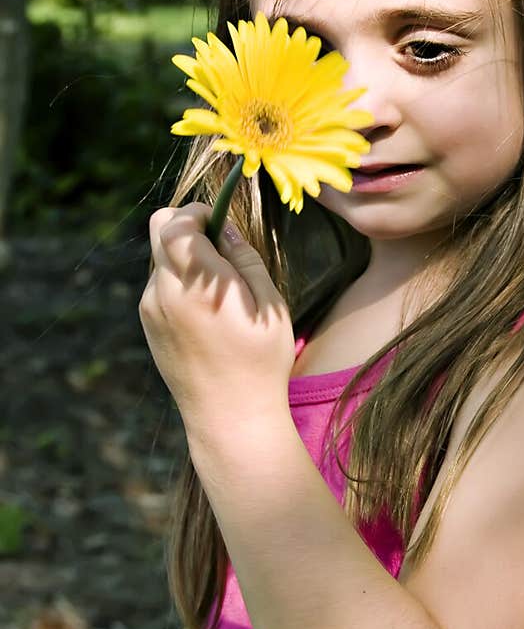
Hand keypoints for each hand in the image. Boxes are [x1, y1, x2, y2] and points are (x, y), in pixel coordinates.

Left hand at [138, 203, 295, 433]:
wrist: (229, 417)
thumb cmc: (260, 363)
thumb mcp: (271, 308)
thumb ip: (246, 260)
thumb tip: (225, 228)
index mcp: (200, 287)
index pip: (177, 223)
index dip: (198, 212)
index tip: (220, 221)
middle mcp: (166, 294)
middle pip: (159, 230)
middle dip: (186, 224)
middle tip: (217, 243)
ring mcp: (151, 309)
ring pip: (159, 256)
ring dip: (183, 255)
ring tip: (217, 286)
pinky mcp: (148, 323)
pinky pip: (158, 283)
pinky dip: (177, 280)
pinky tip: (205, 309)